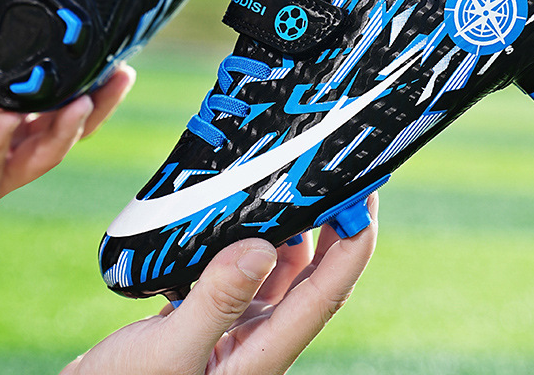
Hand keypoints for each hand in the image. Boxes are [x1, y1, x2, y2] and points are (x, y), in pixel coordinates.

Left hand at [0, 0, 134, 231]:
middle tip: (120, 77)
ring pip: (45, 154)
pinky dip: (1, 144)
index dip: (93, 80)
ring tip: (80, 102)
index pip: (64, 96)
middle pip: (70, 127)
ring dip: (65, 129)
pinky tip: (6, 119)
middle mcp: (12, 139)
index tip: (117, 56)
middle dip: (99, 106)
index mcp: (11, 107)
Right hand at [62, 193, 378, 374]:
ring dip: (293, 229)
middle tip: (339, 176)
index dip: (353, 246)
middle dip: (334, 229)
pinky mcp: (214, 320)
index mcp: (262, 356)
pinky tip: (244, 212)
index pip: (325, 294)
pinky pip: (246, 273)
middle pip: (314, 279)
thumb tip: (261, 246)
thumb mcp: (168, 350)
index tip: (365, 196)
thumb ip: (215, 300)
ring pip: (282, 272)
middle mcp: (259, 341)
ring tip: (295, 183)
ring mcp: (238, 330)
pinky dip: (252, 239)